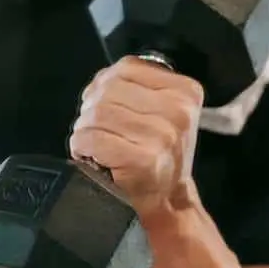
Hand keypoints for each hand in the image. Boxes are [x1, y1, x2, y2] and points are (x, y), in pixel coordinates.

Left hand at [70, 57, 202, 221]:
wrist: (167, 200)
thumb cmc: (159, 153)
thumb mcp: (162, 111)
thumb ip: (135, 86)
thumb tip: (99, 81)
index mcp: (186, 91)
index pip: (127, 67)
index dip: (105, 85)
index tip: (105, 107)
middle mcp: (179, 111)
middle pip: (109, 89)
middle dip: (93, 109)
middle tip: (97, 130)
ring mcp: (163, 136)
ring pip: (98, 113)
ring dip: (85, 129)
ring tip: (94, 144)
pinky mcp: (143, 159)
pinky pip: (93, 139)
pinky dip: (82, 146)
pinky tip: (91, 156)